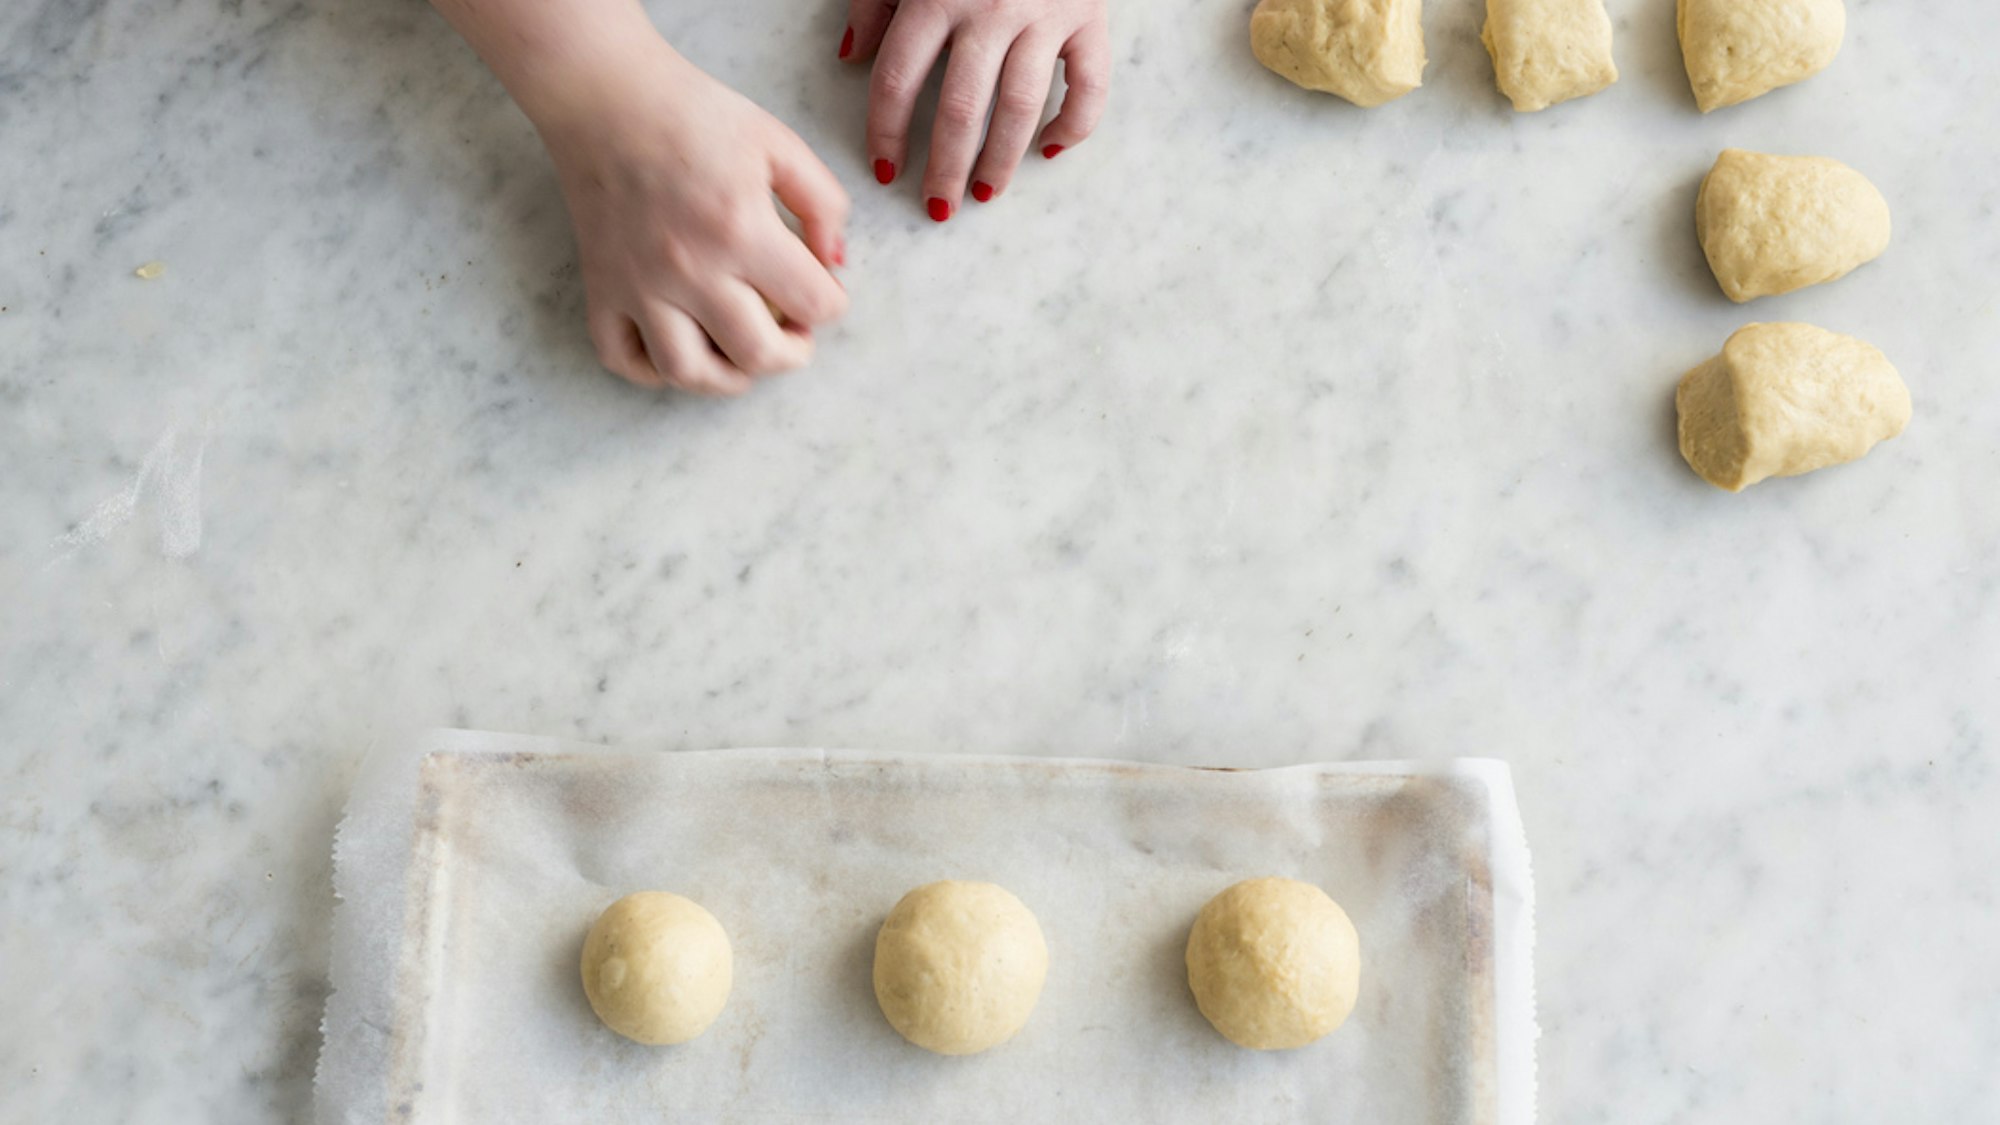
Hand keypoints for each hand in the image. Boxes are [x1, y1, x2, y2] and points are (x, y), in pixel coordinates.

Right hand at [535, 46, 850, 393]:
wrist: (606, 96)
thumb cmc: (693, 114)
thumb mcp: (777, 143)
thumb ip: (822, 203)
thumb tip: (836, 263)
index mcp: (741, 229)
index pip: (813, 304)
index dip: (832, 304)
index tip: (822, 291)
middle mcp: (689, 268)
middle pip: (758, 355)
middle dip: (792, 354)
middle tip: (793, 333)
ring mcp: (639, 285)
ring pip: (689, 373)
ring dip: (728, 378)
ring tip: (742, 356)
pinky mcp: (601, 288)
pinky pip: (622, 358)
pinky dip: (653, 371)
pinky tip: (680, 349)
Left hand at [840, 0, 1110, 220]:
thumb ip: (875, 0)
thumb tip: (849, 56)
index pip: (899, 80)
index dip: (887, 133)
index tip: (886, 170)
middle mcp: (991, 8)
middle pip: (960, 109)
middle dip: (944, 167)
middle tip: (937, 206)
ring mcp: (1045, 16)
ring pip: (1021, 107)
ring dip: (1001, 160)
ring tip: (984, 193)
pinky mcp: (1090, 18)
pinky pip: (1089, 86)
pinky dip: (1075, 125)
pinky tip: (1051, 150)